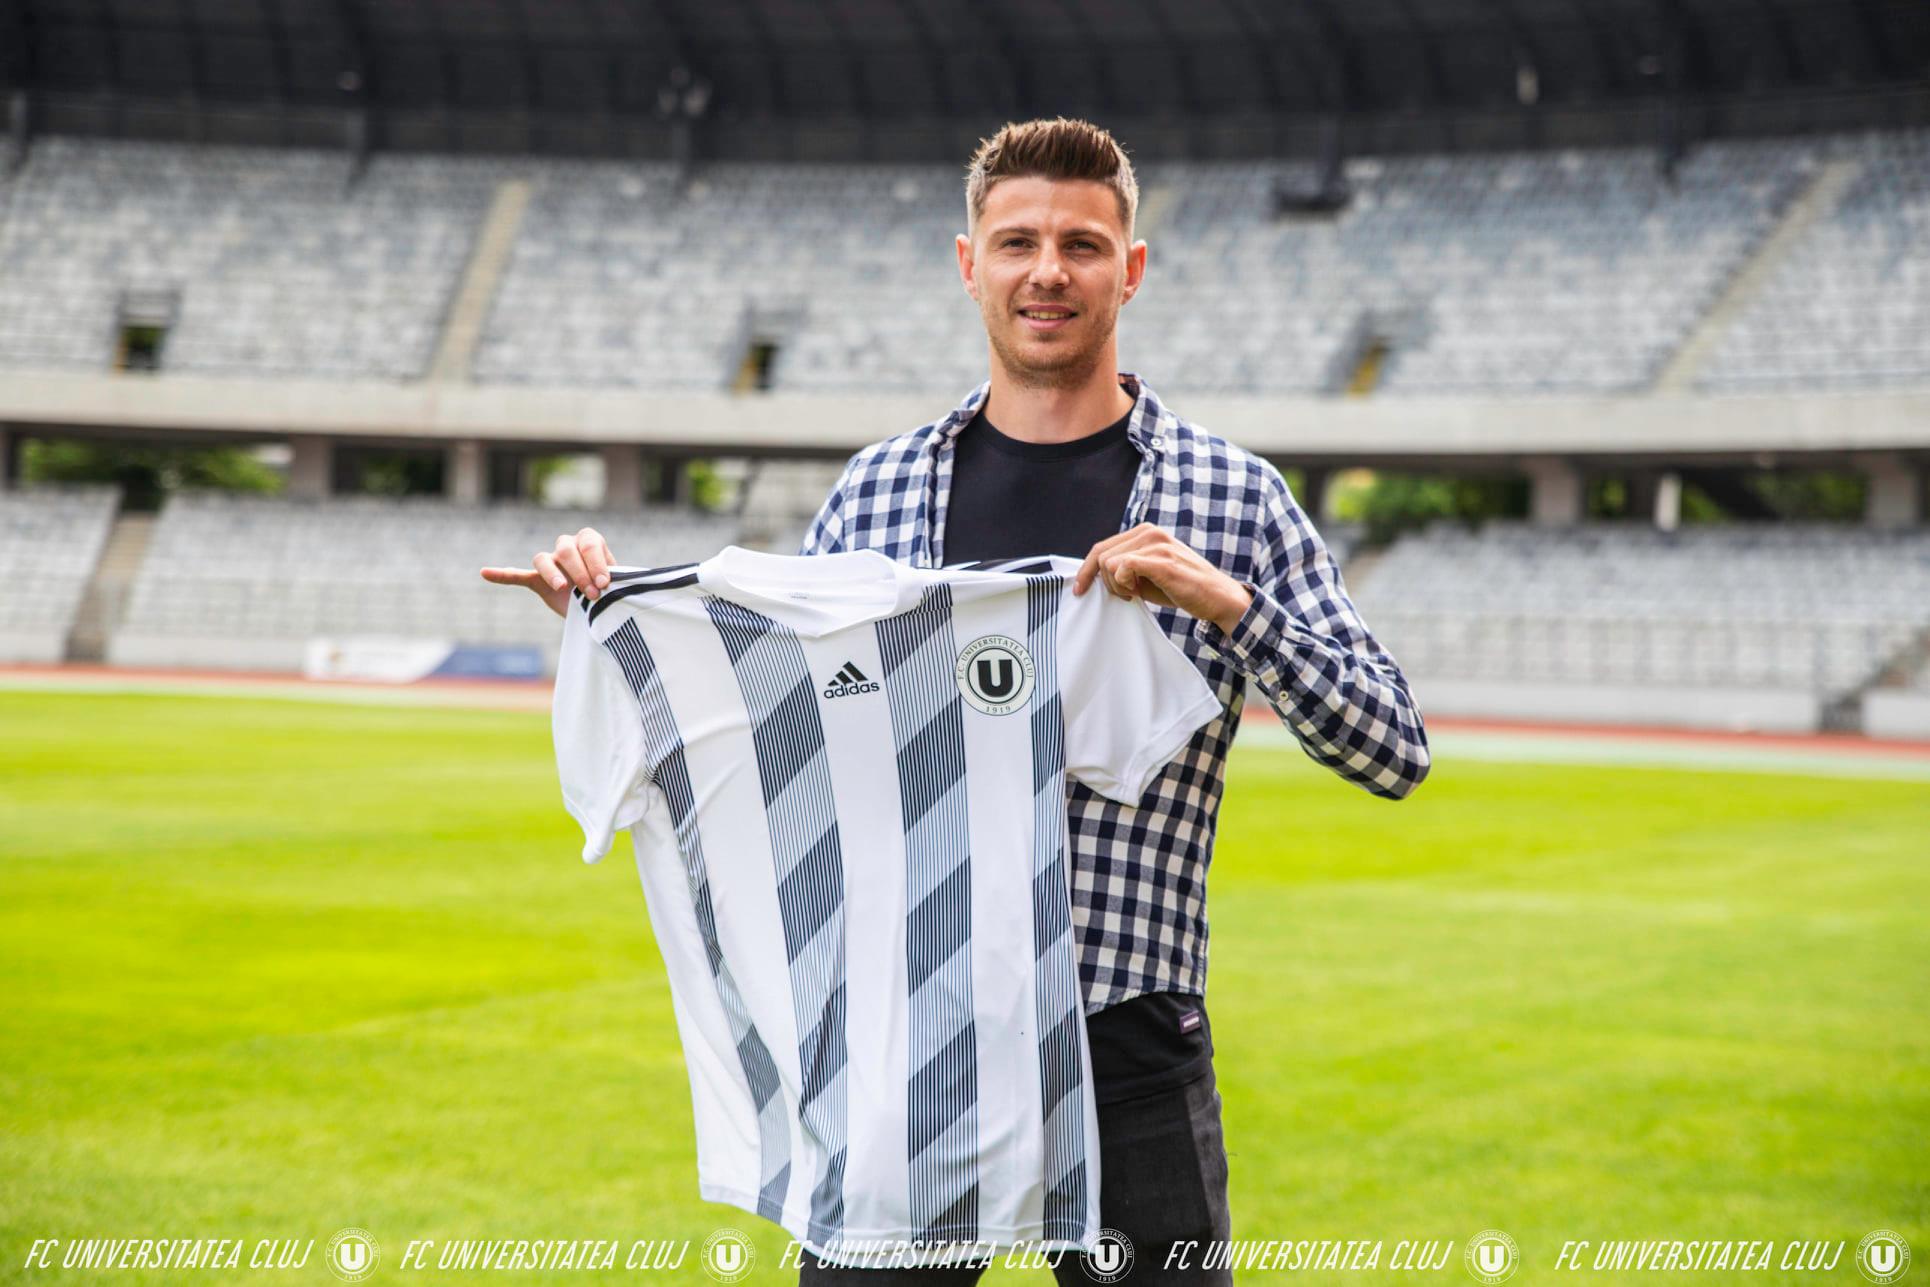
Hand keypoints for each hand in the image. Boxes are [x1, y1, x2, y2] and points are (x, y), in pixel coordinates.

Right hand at [480, 527, 616, 619]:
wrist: (600, 605)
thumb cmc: (611, 589)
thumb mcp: (619, 582)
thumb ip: (615, 579)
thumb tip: (619, 584)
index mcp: (589, 541)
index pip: (588, 544)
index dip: (596, 563)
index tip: (605, 583)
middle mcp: (567, 546)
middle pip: (566, 549)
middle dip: (580, 572)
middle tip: (593, 593)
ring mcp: (551, 563)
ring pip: (543, 559)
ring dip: (552, 573)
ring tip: (563, 588)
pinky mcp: (537, 580)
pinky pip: (517, 575)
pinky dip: (502, 574)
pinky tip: (485, 573)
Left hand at [1071, 523, 1252, 633]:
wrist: (1216, 597)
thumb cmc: (1181, 587)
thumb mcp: (1146, 574)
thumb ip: (1123, 568)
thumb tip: (1095, 575)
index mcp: (1145, 532)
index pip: (1102, 546)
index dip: (1086, 570)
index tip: (1080, 589)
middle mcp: (1149, 532)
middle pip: (1101, 556)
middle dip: (1106, 582)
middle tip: (1128, 594)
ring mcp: (1156, 544)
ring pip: (1109, 563)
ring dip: (1117, 586)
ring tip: (1136, 593)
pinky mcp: (1162, 560)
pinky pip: (1123, 567)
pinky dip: (1123, 584)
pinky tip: (1137, 592)